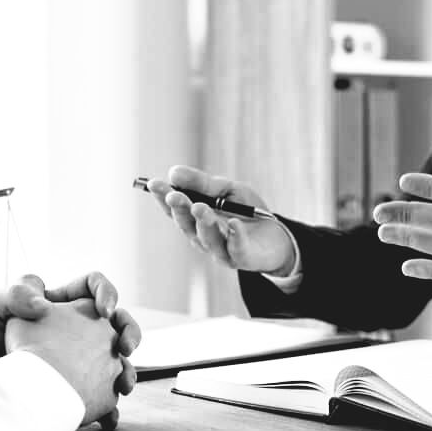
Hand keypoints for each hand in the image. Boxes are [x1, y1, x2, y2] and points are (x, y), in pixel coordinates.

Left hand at [0, 272, 140, 430]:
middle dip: (130, 332)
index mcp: (61, 302)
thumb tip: (44, 305)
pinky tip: (109, 414)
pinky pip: (102, 393)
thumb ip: (15, 293)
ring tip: (125, 385)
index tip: (104, 311)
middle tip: (125, 348)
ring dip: (129, 370)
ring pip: (117, 358)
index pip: (94, 286)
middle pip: (118, 322)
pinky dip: (111, 405)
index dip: (107, 293)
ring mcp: (79, 357)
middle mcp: (76, 327)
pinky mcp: (75, 384)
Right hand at [146, 165, 295, 275]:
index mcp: (195, 220)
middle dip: (179, 210)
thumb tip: (173, 172)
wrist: (277, 237)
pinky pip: (237, 248)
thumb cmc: (248, 213)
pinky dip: (235, 237)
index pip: (175, 209)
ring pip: (208, 239)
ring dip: (203, 223)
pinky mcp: (242, 258)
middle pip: (187, 225)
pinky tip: (234, 224)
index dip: (163, 197)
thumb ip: (203, 183)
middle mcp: (203, 237)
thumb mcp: (228, 191)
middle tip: (174, 195)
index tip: (153, 183)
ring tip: (199, 207)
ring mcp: (222, 250)